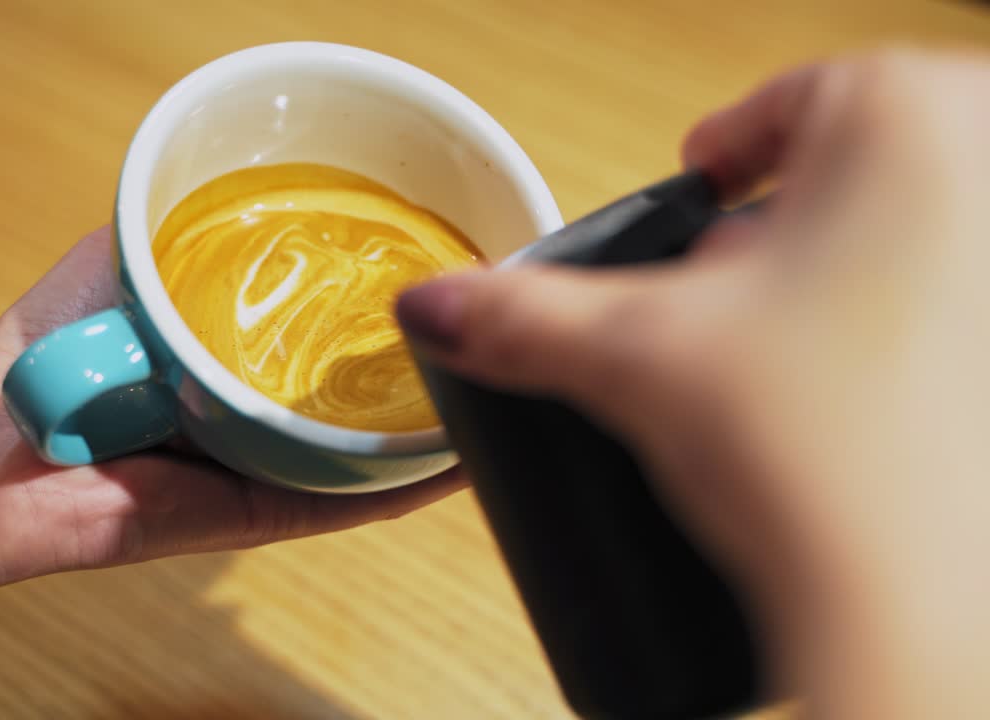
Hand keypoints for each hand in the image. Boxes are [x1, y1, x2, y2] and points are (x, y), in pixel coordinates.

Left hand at [0, 226, 464, 637]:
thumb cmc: (44, 359)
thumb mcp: (112, 267)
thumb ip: (167, 237)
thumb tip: (230, 195)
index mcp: (223, 360)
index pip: (314, 330)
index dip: (367, 302)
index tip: (421, 267)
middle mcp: (250, 414)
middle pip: (346, 391)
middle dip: (406, 363)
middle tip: (472, 320)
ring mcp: (260, 468)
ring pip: (361, 450)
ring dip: (422, 425)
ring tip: (486, 380)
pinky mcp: (259, 513)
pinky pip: (343, 502)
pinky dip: (401, 484)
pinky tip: (458, 456)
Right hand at [397, 50, 989, 716]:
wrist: (916, 611)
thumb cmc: (829, 466)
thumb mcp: (638, 360)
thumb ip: (520, 318)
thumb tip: (437, 304)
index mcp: (908, 122)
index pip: (787, 100)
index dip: (720, 151)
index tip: (695, 189)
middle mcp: (987, 172)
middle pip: (845, 167)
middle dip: (769, 230)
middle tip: (722, 300)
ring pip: (900, 235)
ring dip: (827, 279)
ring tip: (773, 358)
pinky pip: (946, 302)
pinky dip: (892, 330)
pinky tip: (849, 397)